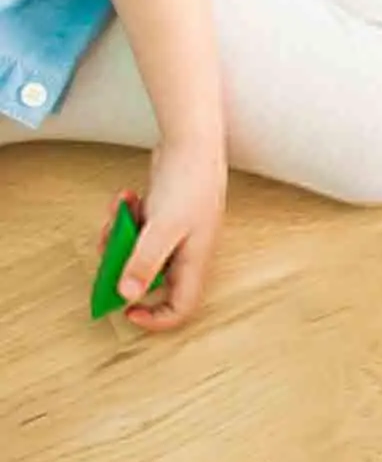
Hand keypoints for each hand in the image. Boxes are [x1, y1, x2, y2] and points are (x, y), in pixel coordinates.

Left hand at [112, 139, 227, 331]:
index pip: (181, 307)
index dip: (155, 318)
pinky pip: (137, 230)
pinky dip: (126, 217)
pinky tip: (127, 197)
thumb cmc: (188, 184)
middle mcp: (186, 253)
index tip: (126, 311)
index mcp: (194, 262)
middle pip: (151, 280)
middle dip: (123, 269)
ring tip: (117, 215)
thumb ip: (144, 263)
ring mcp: (174, 235)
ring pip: (138, 253)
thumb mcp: (162, 228)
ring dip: (120, 237)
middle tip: (107, 254)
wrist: (193, 143)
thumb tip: (127, 295)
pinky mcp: (164, 217)